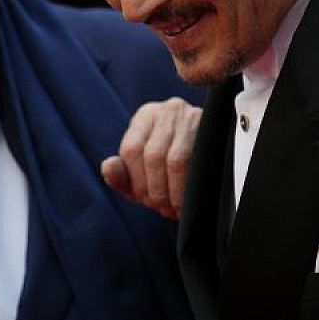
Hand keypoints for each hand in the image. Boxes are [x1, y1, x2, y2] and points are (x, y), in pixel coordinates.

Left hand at [101, 97, 200, 219]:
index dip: (136, 181)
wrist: (209, 156)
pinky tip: (187, 200)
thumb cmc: (169, 165)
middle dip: (155, 189)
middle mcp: (168, 111)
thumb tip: (108, 168)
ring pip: (175, 160)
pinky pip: (197, 162)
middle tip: (161, 208)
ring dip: (173, 191)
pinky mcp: (211, 130)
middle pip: (153, 155)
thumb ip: (121, 174)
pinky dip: (189, 186)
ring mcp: (191, 117)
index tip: (144, 200)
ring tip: (173, 208)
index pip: (131, 149)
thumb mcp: (141, 171)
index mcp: (146, 116)